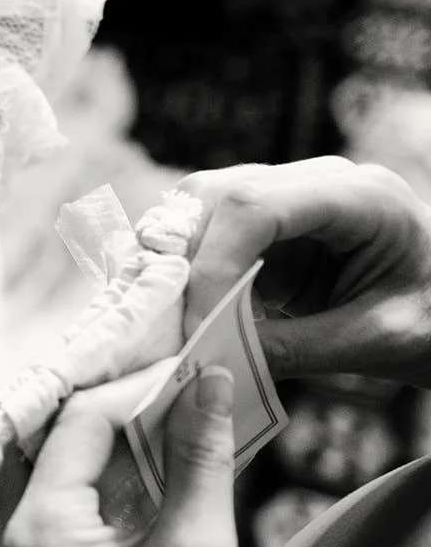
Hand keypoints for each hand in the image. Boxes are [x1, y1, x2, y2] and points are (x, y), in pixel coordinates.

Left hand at [0, 366, 278, 546]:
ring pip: (33, 475)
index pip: (74, 427)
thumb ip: (198, 454)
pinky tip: (128, 472)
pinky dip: (78, 483)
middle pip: (37, 443)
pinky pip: (38, 512)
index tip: (180, 373)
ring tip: (149, 420)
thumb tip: (204, 382)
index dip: (130, 390)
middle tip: (155, 384)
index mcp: (38, 537)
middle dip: (94, 408)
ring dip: (86, 444)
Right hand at [180, 157, 430, 387]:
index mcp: (360, 197)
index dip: (211, 264)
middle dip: (184, 262)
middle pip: (217, 195)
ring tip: (178, 319)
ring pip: (202, 207)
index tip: (195, 325)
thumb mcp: (374, 343)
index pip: (254, 206)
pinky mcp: (272, 227)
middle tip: (172, 325)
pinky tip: (193, 313)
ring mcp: (291, 198)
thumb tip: (209, 365)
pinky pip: (211, 236)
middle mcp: (319, 181)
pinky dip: (191, 273)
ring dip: (180, 264)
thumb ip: (293, 350)